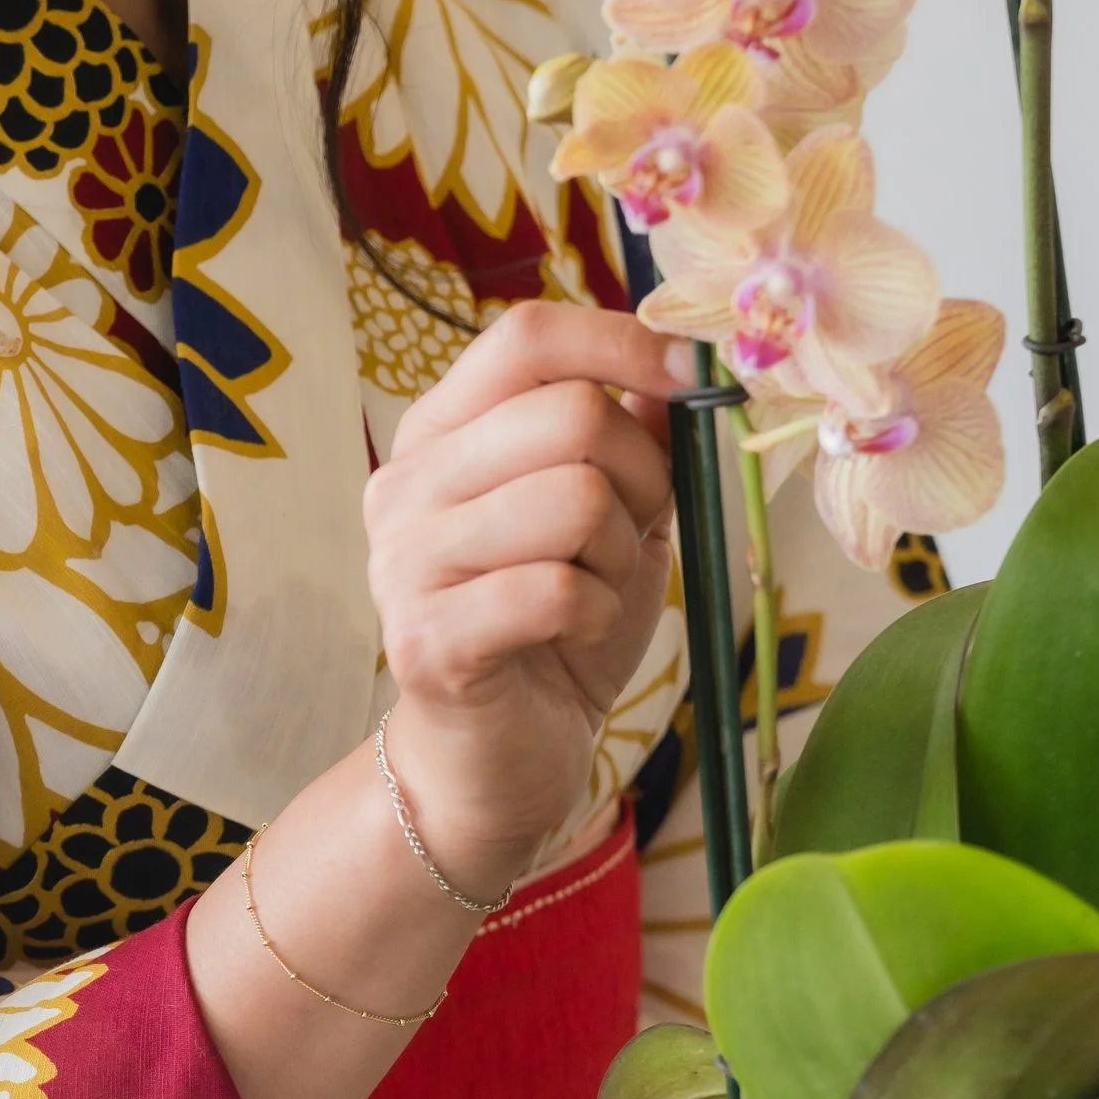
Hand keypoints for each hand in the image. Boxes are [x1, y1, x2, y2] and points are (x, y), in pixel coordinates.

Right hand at [362, 303, 683, 900]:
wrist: (497, 761)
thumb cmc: (555, 628)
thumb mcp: (611, 516)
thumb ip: (631, 434)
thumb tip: (677, 361)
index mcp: (441, 432)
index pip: (528, 338)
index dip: (623, 343)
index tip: (693, 380)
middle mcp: (406, 482)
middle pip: (569, 415)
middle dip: (642, 476)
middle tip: (634, 534)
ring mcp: (405, 560)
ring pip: (573, 499)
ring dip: (618, 553)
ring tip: (596, 588)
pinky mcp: (426, 637)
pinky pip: (558, 589)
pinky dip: (598, 611)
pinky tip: (576, 634)